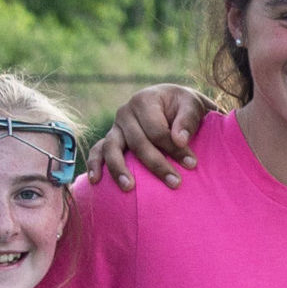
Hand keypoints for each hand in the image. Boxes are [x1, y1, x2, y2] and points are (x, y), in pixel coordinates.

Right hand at [83, 85, 213, 190]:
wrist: (172, 104)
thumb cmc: (184, 106)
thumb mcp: (192, 105)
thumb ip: (188, 120)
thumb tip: (179, 140)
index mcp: (144, 100)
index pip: (156, 129)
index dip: (174, 148)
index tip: (192, 164)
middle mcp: (125, 112)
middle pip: (137, 142)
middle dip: (156, 164)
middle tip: (175, 183)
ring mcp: (115, 127)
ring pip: (111, 148)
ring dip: (119, 169)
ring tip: (129, 188)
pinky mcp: (111, 139)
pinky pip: (98, 151)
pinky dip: (94, 164)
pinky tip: (96, 181)